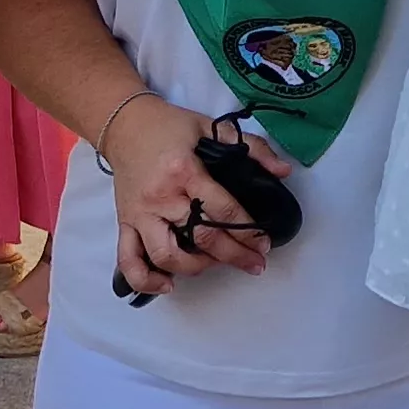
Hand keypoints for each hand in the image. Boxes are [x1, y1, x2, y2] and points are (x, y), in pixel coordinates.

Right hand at [103, 96, 283, 296]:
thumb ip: (252, 148)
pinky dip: (146, 279)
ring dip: (196, 268)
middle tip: (255, 263)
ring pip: (167, 255)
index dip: (248, 231)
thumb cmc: (168, 126)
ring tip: (216, 264)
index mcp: (184, 171)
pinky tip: (167, 284)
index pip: (221, 210)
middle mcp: (161, 196)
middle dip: (234, 255)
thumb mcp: (212, 126)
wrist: (124, 124)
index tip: (264, 242)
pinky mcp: (126, 223)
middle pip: (200, 238)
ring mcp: (140, 213)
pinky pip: (129, 260)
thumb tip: (283, 172)